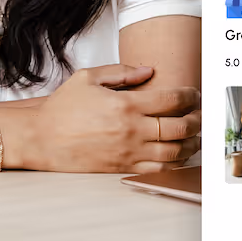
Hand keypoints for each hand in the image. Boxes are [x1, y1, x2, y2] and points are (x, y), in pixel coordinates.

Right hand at [21, 64, 200, 172]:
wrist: (41, 138)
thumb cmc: (62, 108)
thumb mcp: (88, 77)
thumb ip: (121, 72)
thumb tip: (148, 71)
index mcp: (126, 105)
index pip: (171, 99)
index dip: (189, 95)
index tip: (193, 93)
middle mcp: (132, 130)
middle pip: (180, 127)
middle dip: (197, 120)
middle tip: (200, 114)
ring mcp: (129, 151)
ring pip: (174, 151)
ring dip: (191, 143)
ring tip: (195, 136)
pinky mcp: (123, 167)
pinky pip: (159, 169)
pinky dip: (175, 163)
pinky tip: (179, 155)